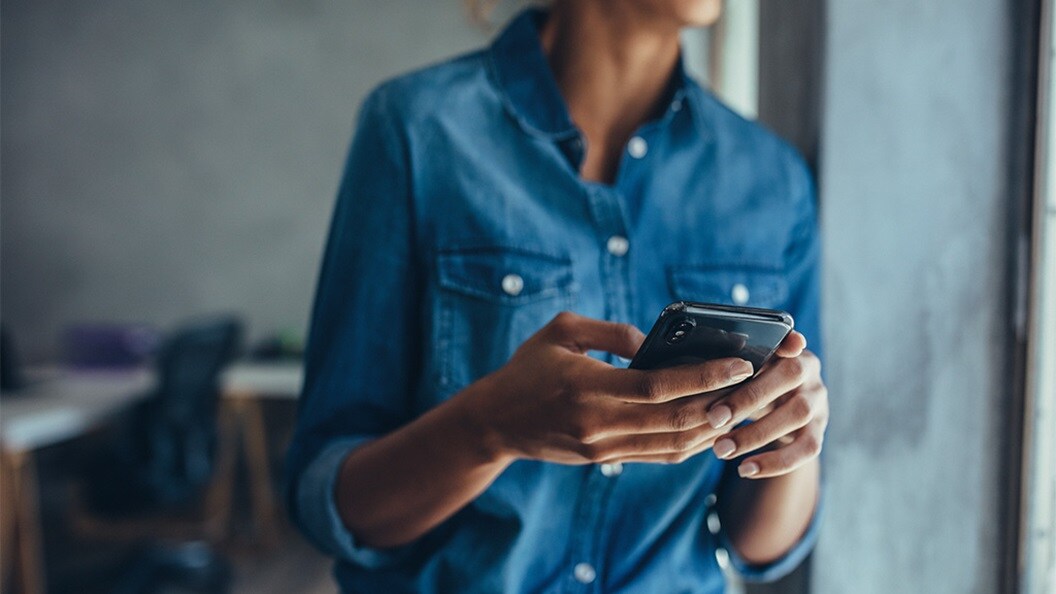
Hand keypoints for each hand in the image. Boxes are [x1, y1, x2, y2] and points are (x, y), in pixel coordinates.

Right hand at [470, 312, 755, 464]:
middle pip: (676, 419)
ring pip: (673, 443)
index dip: (705, 376)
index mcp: (589, 387)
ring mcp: (603, 447)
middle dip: (721, 403)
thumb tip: (655, 342)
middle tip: (754, 384)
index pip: (660, 386)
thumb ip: (611, 332)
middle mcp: (600, 423)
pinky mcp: (604, 460)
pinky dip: (689, 443)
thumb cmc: (527, 368)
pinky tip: (710, 426)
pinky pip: (658, 455)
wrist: (495, 422)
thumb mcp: (562, 331)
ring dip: (711, 427)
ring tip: (740, 405)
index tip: (739, 363)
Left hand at [705, 331, 827, 478]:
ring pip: (797, 415)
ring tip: (721, 450)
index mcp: (788, 348)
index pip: (788, 339)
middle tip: (714, 418)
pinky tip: (745, 469)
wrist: (778, 408)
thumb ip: (727, 363)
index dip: (785, 340)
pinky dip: (775, 462)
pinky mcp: (819, 431)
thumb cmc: (749, 382)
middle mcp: (809, 370)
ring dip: (755, 434)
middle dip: (748, 398)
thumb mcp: (741, 369)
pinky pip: (806, 449)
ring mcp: (818, 401)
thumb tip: (692, 366)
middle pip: (788, 377)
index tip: (770, 347)